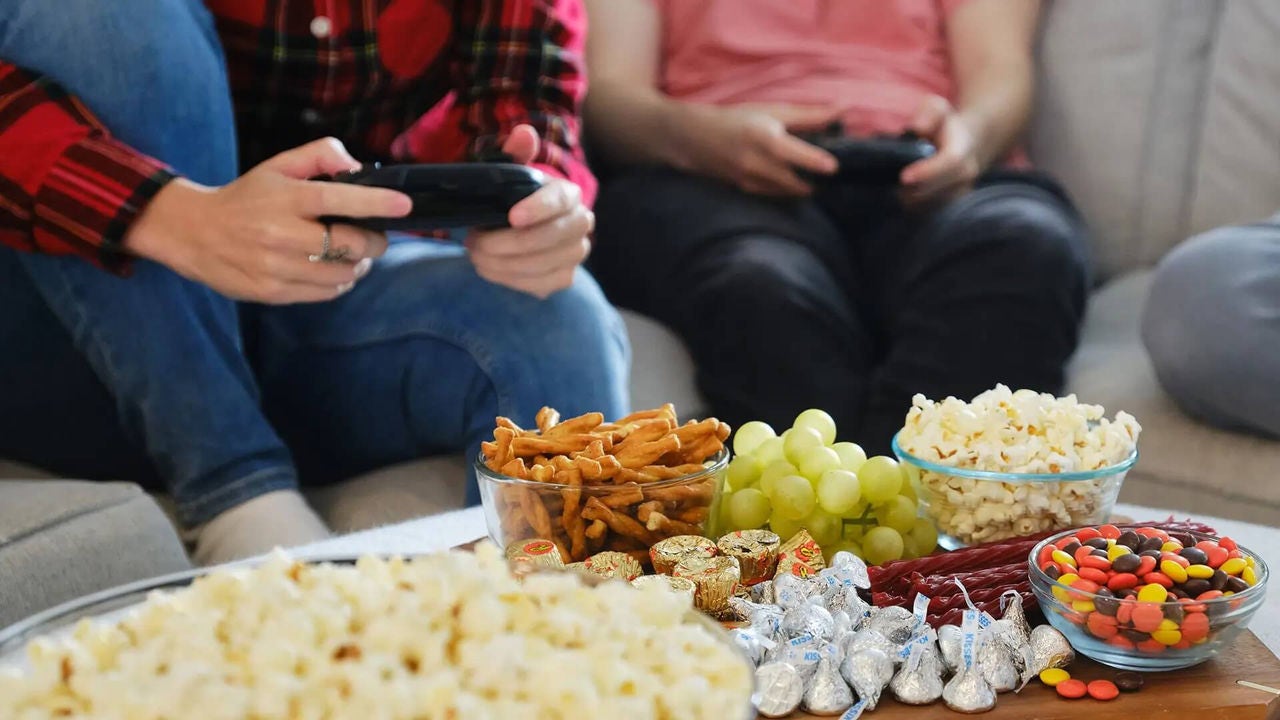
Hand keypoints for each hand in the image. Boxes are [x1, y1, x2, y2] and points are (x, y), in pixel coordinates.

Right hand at [125, 138, 411, 303]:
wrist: (194, 233)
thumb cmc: (246, 198)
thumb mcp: (277, 166)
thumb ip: (319, 155)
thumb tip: (356, 165)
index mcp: (285, 198)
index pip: (338, 199)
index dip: (376, 203)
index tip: (404, 205)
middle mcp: (281, 234)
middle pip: (350, 244)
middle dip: (374, 241)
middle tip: (375, 236)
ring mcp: (276, 267)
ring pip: (342, 273)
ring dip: (359, 265)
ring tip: (355, 254)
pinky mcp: (273, 292)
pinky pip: (325, 293)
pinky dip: (339, 282)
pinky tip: (333, 269)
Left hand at [465, 125, 594, 297]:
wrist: (520, 226)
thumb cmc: (512, 196)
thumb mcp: (508, 171)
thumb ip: (514, 152)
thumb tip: (524, 133)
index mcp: (569, 194)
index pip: (560, 202)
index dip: (538, 209)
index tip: (512, 217)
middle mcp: (581, 224)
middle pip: (551, 239)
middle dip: (508, 244)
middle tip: (474, 242)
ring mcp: (576, 254)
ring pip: (542, 265)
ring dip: (502, 264)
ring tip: (476, 255)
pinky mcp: (565, 278)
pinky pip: (539, 285)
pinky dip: (510, 279)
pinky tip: (490, 269)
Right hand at [675, 103, 839, 196]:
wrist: (695, 139)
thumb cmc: (738, 120)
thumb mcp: (772, 112)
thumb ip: (810, 115)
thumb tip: (844, 109)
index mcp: (762, 137)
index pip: (792, 153)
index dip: (814, 161)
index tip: (834, 167)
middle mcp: (754, 162)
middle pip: (794, 181)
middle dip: (816, 182)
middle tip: (831, 175)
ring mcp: (747, 180)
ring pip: (786, 192)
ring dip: (804, 188)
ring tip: (817, 179)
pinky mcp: (745, 190)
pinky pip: (775, 194)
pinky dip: (789, 190)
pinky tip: (798, 182)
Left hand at [899, 95, 981, 205]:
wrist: (967, 147)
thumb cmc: (945, 127)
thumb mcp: (937, 110)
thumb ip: (928, 113)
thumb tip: (917, 127)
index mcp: (963, 150)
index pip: (950, 163)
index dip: (927, 171)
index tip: (904, 176)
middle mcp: (966, 175)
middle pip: (936, 189)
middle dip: (911, 188)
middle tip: (892, 181)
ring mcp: (960, 194)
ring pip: (930, 204)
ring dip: (909, 198)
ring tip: (898, 184)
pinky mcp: (950, 208)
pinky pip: (927, 213)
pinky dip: (912, 205)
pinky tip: (904, 193)